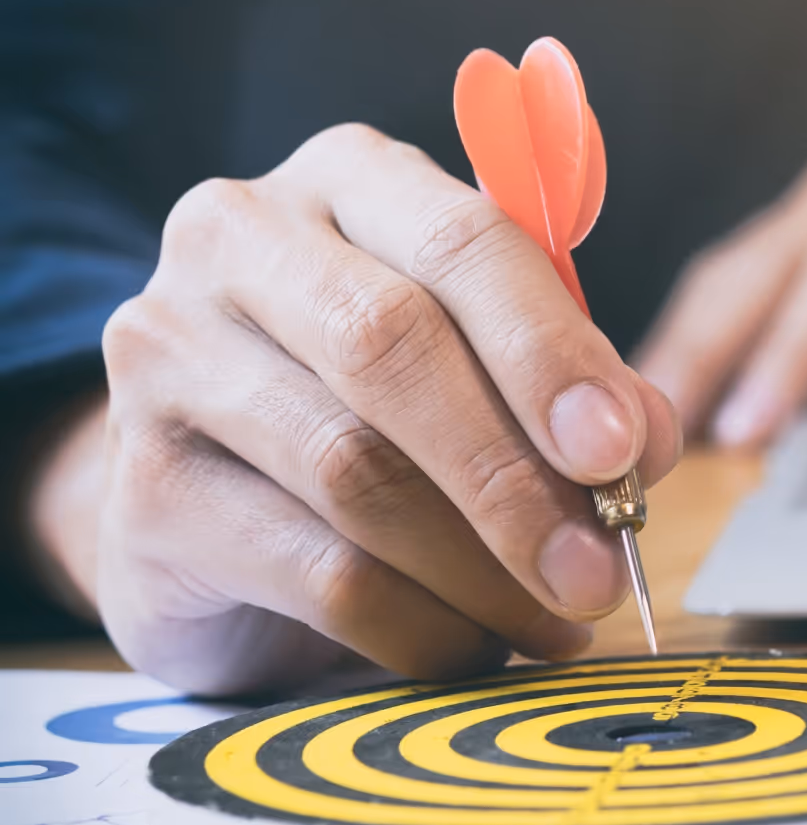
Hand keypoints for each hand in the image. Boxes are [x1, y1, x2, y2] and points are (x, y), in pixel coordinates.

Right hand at [32, 124, 678, 694]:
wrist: (209, 478)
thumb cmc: (371, 397)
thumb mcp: (475, 357)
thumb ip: (562, 381)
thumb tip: (645, 442)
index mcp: (346, 181)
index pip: (461, 240)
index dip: (549, 350)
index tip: (620, 450)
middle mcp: (240, 243)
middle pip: (391, 347)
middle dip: (513, 472)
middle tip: (598, 566)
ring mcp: (170, 358)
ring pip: (355, 472)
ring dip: (481, 567)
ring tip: (555, 616)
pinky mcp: (143, 490)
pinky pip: (315, 572)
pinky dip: (419, 623)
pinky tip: (471, 643)